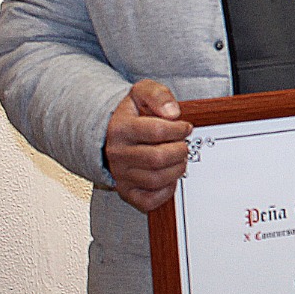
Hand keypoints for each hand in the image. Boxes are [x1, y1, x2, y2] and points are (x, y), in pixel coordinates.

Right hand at [105, 80, 190, 211]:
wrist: (109, 134)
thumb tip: (173, 112)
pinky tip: (169, 176)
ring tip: (179, 158)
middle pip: (158, 158)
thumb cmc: (130, 115)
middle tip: (183, 145)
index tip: (186, 127)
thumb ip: (157, 95)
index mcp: (121, 129)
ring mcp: (121, 175)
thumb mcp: (141, 92)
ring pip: (156, 179)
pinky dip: (166, 191)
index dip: (179, 129)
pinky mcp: (126, 192)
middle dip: (180, 150)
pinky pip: (149, 200)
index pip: (157, 131)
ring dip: (177, 168)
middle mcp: (118, 154)